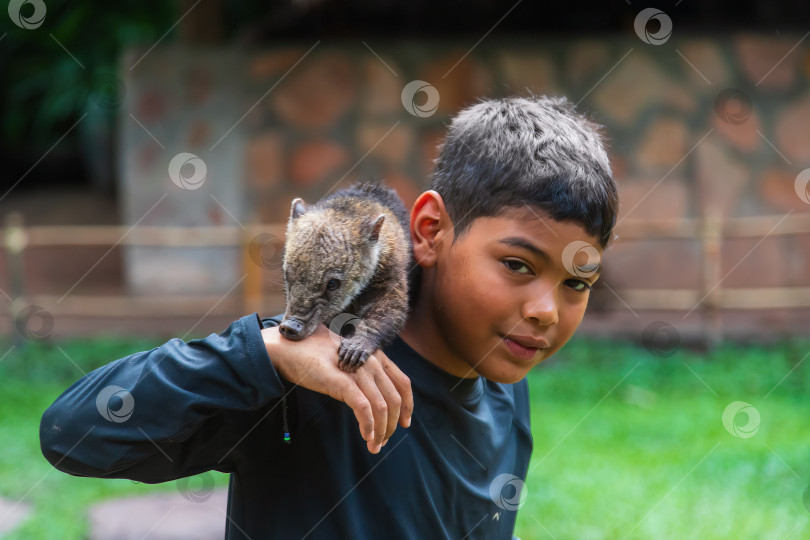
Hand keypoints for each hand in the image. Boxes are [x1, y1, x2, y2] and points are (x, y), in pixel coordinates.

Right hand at [261, 324, 412, 453]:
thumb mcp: (346, 359)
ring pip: (382, 406)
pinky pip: (363, 407)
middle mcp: (370, 361)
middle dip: (393, 425)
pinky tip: (366, 436)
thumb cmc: (313, 354)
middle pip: (395, 399)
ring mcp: (356, 370)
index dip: (408, 406)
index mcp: (374, 355)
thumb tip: (371, 395)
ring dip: (381, 430)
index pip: (402, 382)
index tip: (405, 423)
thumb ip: (360, 371)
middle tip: (384, 441)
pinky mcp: (341, 381)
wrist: (287, 348)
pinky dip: (369, 425)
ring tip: (374, 445)